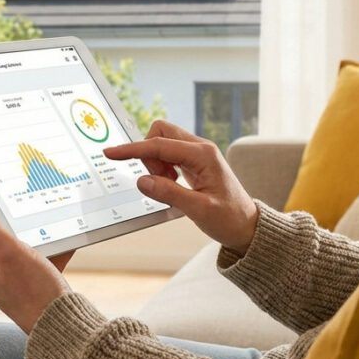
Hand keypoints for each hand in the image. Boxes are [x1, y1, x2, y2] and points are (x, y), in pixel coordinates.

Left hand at [0, 192, 72, 333]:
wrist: (61, 325)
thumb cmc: (34, 290)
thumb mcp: (10, 250)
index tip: (13, 201)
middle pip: (1, 235)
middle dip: (22, 226)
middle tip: (36, 220)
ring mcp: (8, 280)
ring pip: (22, 248)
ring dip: (40, 239)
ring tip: (53, 238)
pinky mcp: (27, 286)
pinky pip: (37, 261)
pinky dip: (50, 253)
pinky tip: (63, 249)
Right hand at [104, 120, 258, 254]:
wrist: (247, 226)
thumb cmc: (229, 218)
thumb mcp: (199, 210)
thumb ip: (169, 193)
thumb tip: (142, 181)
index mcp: (203, 155)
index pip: (160, 145)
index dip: (132, 149)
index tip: (111, 152)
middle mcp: (200, 148)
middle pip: (161, 133)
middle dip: (148, 153)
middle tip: (157, 180)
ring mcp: (198, 154)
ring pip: (163, 143)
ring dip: (156, 162)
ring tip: (168, 186)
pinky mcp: (194, 162)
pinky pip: (169, 155)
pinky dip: (162, 168)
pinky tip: (171, 184)